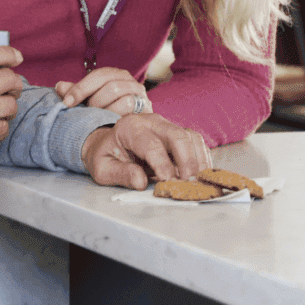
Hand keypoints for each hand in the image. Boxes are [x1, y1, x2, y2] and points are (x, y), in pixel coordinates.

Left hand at [55, 67, 152, 116]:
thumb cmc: (107, 113)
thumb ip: (76, 94)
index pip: (98, 75)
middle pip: (111, 85)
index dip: (81, 88)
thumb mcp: (89, 102)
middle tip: (87, 114)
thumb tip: (59, 86)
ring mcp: (141, 95)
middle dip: (95, 102)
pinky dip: (117, 117)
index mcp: (116, 75)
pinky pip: (132, 111)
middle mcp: (130, 82)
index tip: (67, 102)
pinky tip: (109, 124)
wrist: (133, 131)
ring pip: (124, 99)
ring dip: (107, 111)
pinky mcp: (147, 110)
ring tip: (99, 120)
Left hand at [81, 114, 211, 190]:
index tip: (169, 183)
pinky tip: (201, 176)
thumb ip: (120, 174)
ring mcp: (166, 126)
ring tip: (198, 182)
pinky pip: (196, 143)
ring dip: (198, 161)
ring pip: (191, 137)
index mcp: (129, 127)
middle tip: (189, 184)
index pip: (151, 145)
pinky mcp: (177, 133)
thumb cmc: (106, 156)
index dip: (163, 165)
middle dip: (187, 161)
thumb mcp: (102, 168)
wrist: (108, 144)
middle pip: (177, 135)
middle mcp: (151, 121)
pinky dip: (202, 159)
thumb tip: (140, 182)